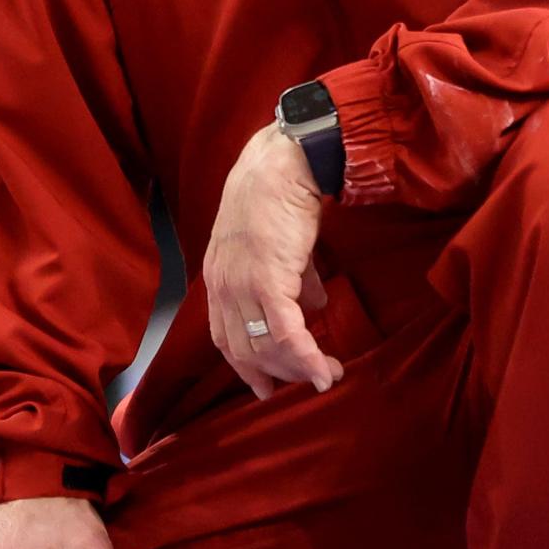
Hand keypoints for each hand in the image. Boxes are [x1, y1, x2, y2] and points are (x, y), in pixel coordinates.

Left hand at [203, 124, 342, 401]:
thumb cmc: (281, 193)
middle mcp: (222, 285)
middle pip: (242, 349)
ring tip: (328, 374)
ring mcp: (241, 284)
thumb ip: (294, 276)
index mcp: (220, 274)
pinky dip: (306, 358)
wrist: (284, 164)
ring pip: (264, 347)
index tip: (267, 385)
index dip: (246, 364)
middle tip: (305, 385)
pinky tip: (324, 370)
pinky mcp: (267, 280)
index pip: (225, 334)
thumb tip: (315, 303)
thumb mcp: (279, 242)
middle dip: (274, 375)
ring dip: (297, 368)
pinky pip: (286, 333)